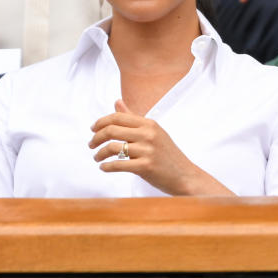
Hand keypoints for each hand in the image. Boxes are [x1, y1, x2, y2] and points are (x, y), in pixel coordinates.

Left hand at [88, 100, 231, 195]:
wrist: (186, 176)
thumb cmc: (167, 154)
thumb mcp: (153, 131)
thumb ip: (133, 117)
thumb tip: (117, 101)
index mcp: (149, 123)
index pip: (117, 117)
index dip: (100, 122)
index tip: (92, 129)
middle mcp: (148, 134)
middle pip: (111, 130)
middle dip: (96, 137)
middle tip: (90, 145)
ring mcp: (148, 150)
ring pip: (112, 147)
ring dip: (99, 154)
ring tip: (96, 158)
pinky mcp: (146, 167)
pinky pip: (118, 164)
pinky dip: (107, 166)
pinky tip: (103, 168)